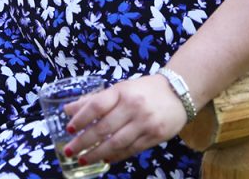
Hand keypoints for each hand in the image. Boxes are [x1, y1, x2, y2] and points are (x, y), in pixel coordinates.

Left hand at [61, 74, 187, 165]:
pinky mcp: (154, 136)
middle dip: (84, 142)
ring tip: (84, 159)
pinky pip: (131, 149)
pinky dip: (116, 156)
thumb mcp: (121, 89)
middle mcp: (133, 106)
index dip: (81, 118)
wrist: (180, 92)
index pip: (96, 105)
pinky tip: (105, 159)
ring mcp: (145, 123)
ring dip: (97, 153)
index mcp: (122, 91)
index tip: (69, 129)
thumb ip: (96, 100)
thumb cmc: (145, 90)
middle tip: (70, 151)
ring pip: (116, 142)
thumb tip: (68, 110)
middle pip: (103, 128)